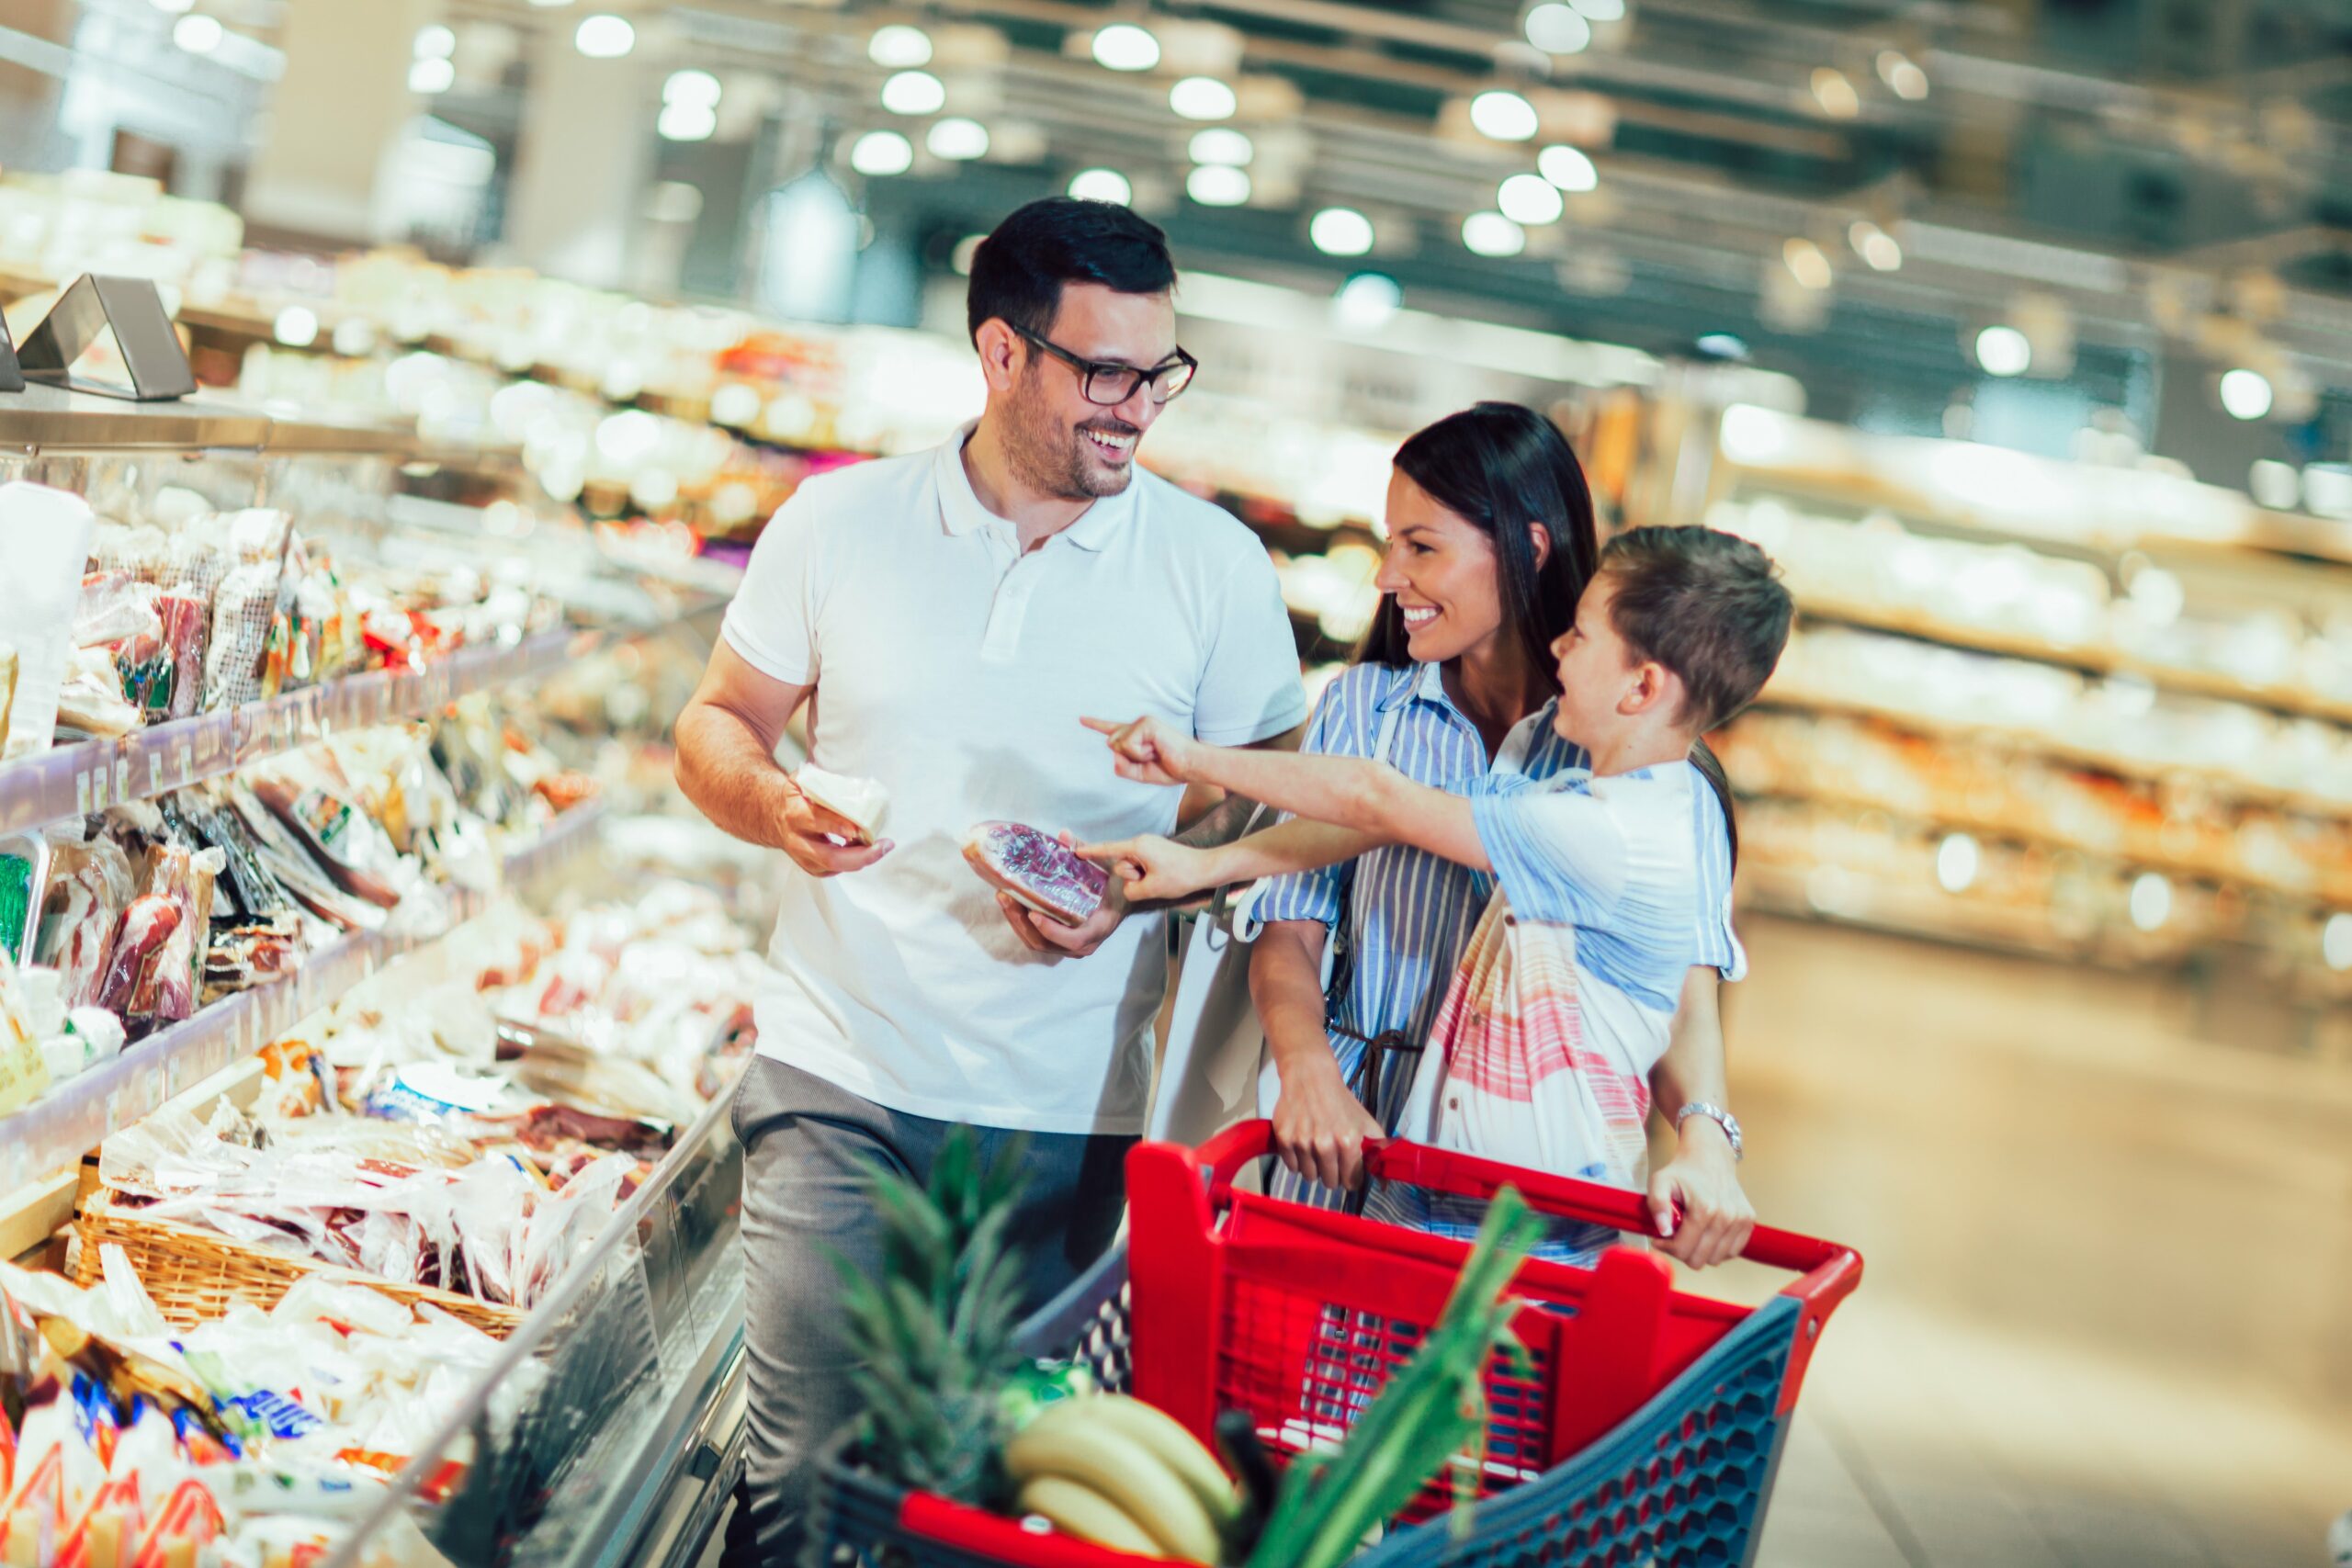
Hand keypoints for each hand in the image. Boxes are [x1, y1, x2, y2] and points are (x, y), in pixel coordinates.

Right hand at [779, 785, 892, 877]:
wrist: (772, 815)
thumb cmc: (796, 796)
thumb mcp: (803, 781)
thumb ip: (824, 782)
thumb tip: (855, 786)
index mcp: (795, 814)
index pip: (817, 822)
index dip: (838, 826)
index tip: (858, 828)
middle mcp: (796, 840)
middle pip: (829, 856)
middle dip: (860, 855)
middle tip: (883, 846)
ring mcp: (802, 857)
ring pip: (833, 867)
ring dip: (860, 860)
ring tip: (881, 847)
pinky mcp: (810, 867)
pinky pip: (834, 869)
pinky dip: (853, 862)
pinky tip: (865, 850)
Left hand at [996, 833, 1129, 958]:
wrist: (1122, 899)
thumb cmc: (1116, 884)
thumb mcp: (1108, 866)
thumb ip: (1088, 852)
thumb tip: (1064, 835)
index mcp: (1098, 928)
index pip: (1074, 939)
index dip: (1051, 930)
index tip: (1033, 913)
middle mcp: (1083, 944)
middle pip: (1045, 942)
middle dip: (1021, 921)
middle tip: (1006, 897)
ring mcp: (1069, 946)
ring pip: (1036, 942)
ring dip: (1016, 922)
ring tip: (1003, 897)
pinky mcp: (1059, 942)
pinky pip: (1035, 938)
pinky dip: (1020, 923)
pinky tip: (1011, 903)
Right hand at [1077, 834, 1217, 903]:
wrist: (1206, 868)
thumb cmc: (1181, 875)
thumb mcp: (1151, 888)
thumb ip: (1131, 890)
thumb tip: (1129, 888)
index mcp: (1138, 846)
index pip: (1108, 849)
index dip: (1091, 851)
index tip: (1076, 851)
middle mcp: (1141, 842)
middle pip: (1122, 864)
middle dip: (1132, 876)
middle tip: (1152, 880)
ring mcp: (1149, 846)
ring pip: (1133, 867)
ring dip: (1142, 877)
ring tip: (1160, 878)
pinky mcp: (1156, 852)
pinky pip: (1142, 865)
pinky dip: (1147, 874)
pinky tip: (1162, 877)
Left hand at [1081, 715, 1199, 786]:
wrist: (1191, 766)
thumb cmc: (1171, 768)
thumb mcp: (1140, 774)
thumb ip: (1123, 767)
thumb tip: (1113, 753)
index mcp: (1136, 736)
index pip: (1112, 730)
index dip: (1096, 724)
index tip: (1081, 719)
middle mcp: (1137, 726)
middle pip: (1112, 744)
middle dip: (1128, 758)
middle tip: (1152, 758)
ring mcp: (1142, 722)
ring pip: (1118, 744)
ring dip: (1136, 757)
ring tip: (1155, 753)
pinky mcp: (1147, 723)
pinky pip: (1128, 744)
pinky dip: (1140, 753)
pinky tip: (1156, 749)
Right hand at [1271, 1054, 1382, 1190]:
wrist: (1310, 1077)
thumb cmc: (1341, 1102)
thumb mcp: (1367, 1123)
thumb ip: (1379, 1152)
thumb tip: (1385, 1183)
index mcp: (1348, 1142)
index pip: (1351, 1181)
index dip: (1352, 1176)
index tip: (1349, 1167)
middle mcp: (1324, 1145)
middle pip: (1330, 1182)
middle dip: (1333, 1173)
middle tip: (1332, 1156)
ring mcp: (1302, 1143)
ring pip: (1310, 1176)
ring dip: (1314, 1167)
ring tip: (1317, 1149)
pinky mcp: (1284, 1139)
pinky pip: (1292, 1167)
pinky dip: (1297, 1160)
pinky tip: (1303, 1144)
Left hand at [1646, 1117, 1752, 1269]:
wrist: (1709, 1156)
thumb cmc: (1683, 1171)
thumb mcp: (1660, 1181)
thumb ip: (1657, 1204)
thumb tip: (1663, 1231)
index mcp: (1705, 1208)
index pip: (1683, 1250)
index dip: (1667, 1247)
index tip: (1661, 1237)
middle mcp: (1727, 1216)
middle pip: (1699, 1259)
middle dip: (1683, 1250)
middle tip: (1676, 1234)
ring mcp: (1740, 1220)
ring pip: (1716, 1259)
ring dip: (1701, 1250)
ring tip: (1692, 1231)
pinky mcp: (1748, 1221)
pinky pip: (1731, 1252)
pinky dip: (1717, 1248)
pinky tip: (1707, 1232)